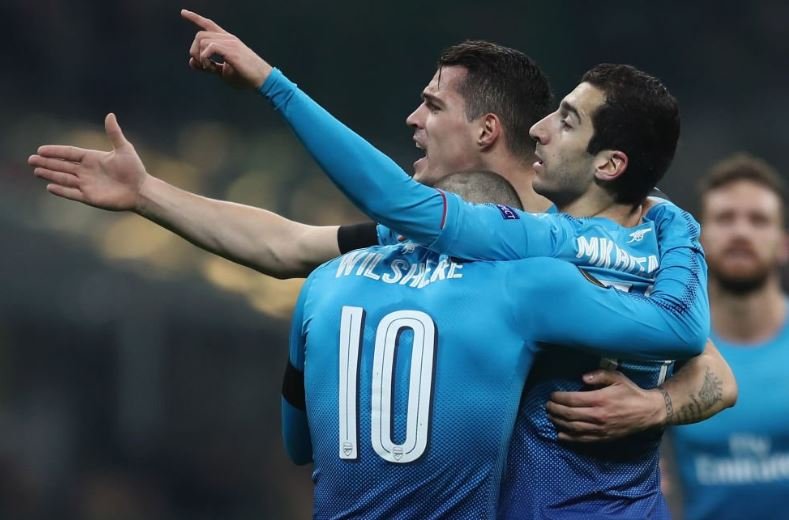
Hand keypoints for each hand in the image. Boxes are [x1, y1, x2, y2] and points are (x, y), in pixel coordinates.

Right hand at [28, 113, 147, 211]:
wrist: (141, 190)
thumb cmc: (135, 170)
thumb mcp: (124, 149)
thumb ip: (114, 133)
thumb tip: (110, 114)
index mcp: (93, 158)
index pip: (70, 153)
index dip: (55, 151)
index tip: (41, 149)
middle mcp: (87, 171)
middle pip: (62, 166)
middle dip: (47, 162)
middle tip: (31, 159)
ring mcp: (87, 184)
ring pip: (64, 178)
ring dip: (50, 174)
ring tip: (36, 171)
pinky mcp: (90, 197)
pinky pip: (72, 193)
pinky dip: (61, 190)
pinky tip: (49, 187)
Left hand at [181, 9, 272, 88]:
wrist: (262, 80)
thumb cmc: (246, 77)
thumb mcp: (222, 72)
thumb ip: (208, 66)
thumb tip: (191, 62)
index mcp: (227, 41)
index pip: (208, 24)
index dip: (195, 18)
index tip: (183, 12)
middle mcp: (228, 38)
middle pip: (200, 35)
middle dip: (195, 51)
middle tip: (204, 67)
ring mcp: (230, 43)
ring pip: (202, 39)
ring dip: (200, 57)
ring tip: (210, 69)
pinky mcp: (231, 50)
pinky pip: (209, 47)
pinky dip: (205, 58)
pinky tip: (211, 68)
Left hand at [546, 369, 665, 442]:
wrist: (648, 412)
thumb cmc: (630, 392)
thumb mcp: (617, 378)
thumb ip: (599, 375)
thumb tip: (582, 377)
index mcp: (600, 399)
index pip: (572, 400)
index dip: (559, 398)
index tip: (552, 395)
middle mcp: (598, 415)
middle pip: (569, 414)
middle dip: (555, 410)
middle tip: (547, 406)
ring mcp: (600, 429)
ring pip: (573, 427)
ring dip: (559, 422)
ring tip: (551, 417)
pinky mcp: (603, 438)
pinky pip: (583, 439)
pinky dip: (569, 438)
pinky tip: (560, 434)